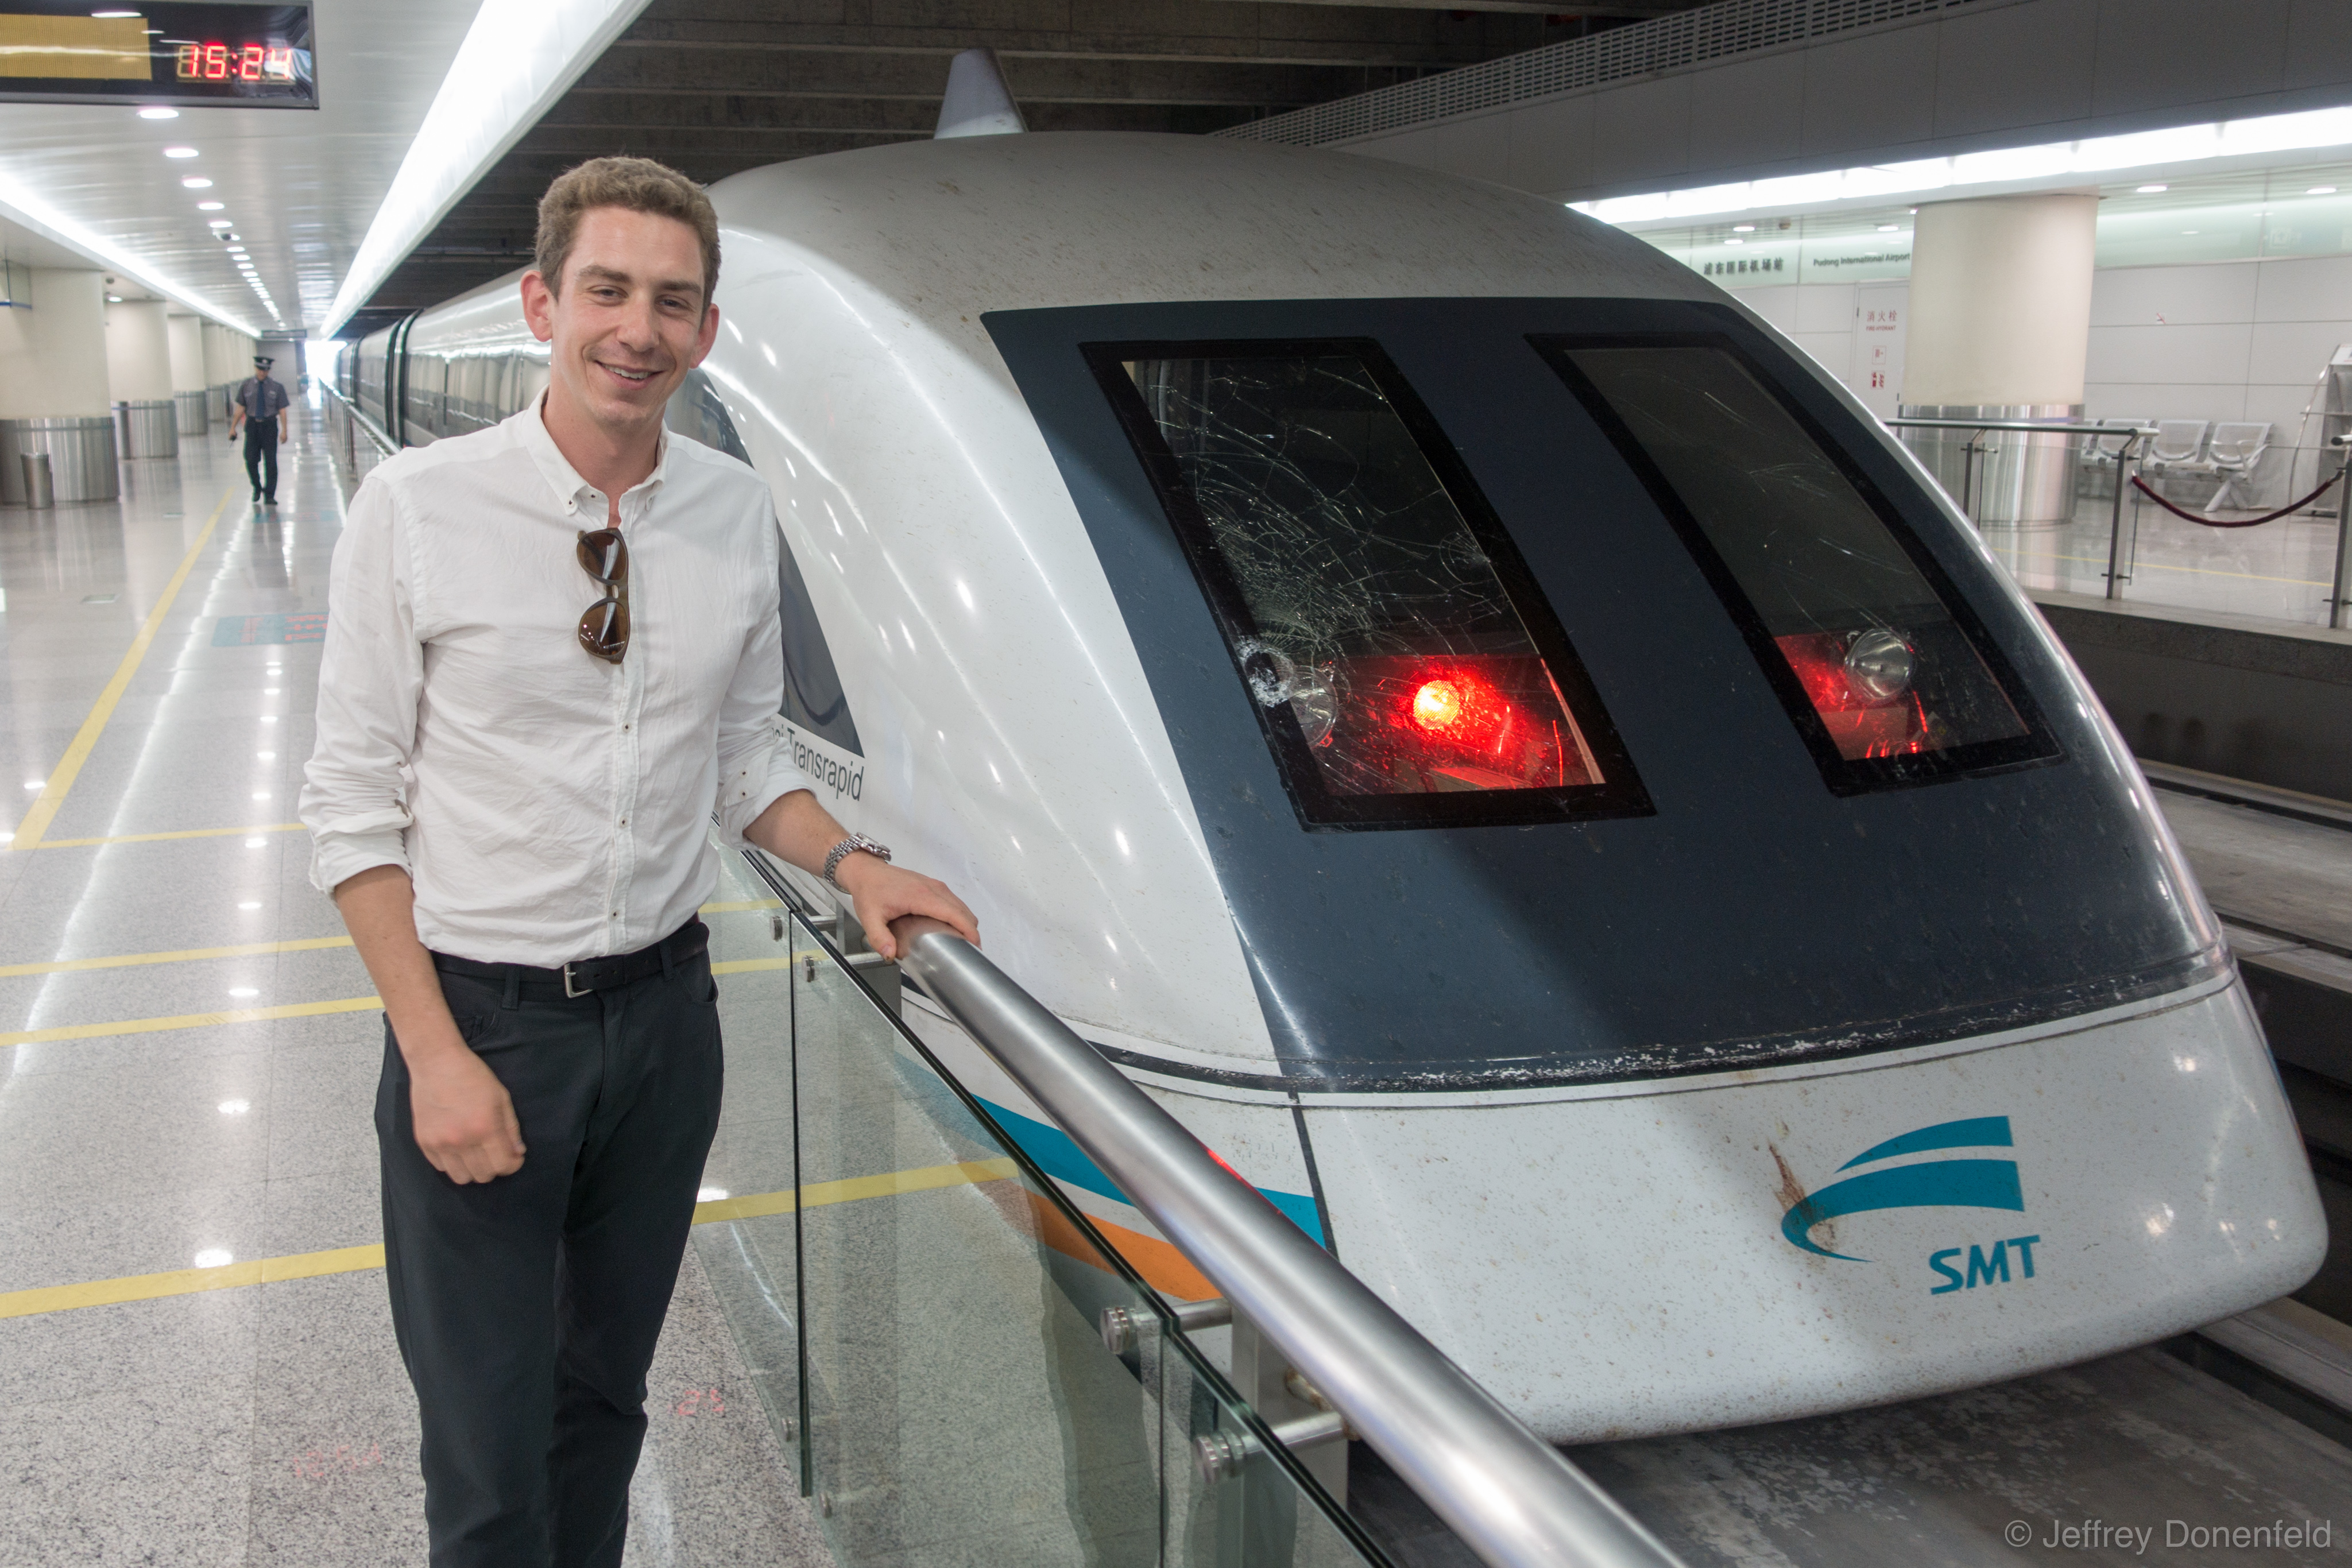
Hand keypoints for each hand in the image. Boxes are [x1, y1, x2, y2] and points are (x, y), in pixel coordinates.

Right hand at [406, 1039, 525, 1183]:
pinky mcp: (424, 1142)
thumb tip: (517, 1152)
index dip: (513, 1165)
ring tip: (476, 1155)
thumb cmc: (473, 1076)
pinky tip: (457, 1148)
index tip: (514, 1158)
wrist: (437, 1063)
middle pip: (483, 1176)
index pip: (503, 1165)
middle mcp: (462, 1141)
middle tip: (495, 1154)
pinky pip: (441, 1168)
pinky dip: (453, 1164)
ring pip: (461, 1178)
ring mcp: (440, 1144)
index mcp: (485, 1128)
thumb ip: (511, 1128)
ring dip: (473, 1171)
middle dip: (494, 1168)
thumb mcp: (501, 1098)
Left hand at [836, 855, 977, 959]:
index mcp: (921, 896)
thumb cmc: (869, 891)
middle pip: (963, 911)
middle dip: (971, 930)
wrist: (866, 871)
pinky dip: (959, 914)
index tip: (975, 945)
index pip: (955, 914)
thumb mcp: (870, 917)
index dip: (968, 930)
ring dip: (966, 922)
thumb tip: (890, 955)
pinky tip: (953, 927)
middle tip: (969, 950)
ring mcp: (935, 885)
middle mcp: (933, 888)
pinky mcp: (933, 885)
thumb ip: (880, 938)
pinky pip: (954, 901)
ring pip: (961, 905)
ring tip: (963, 941)